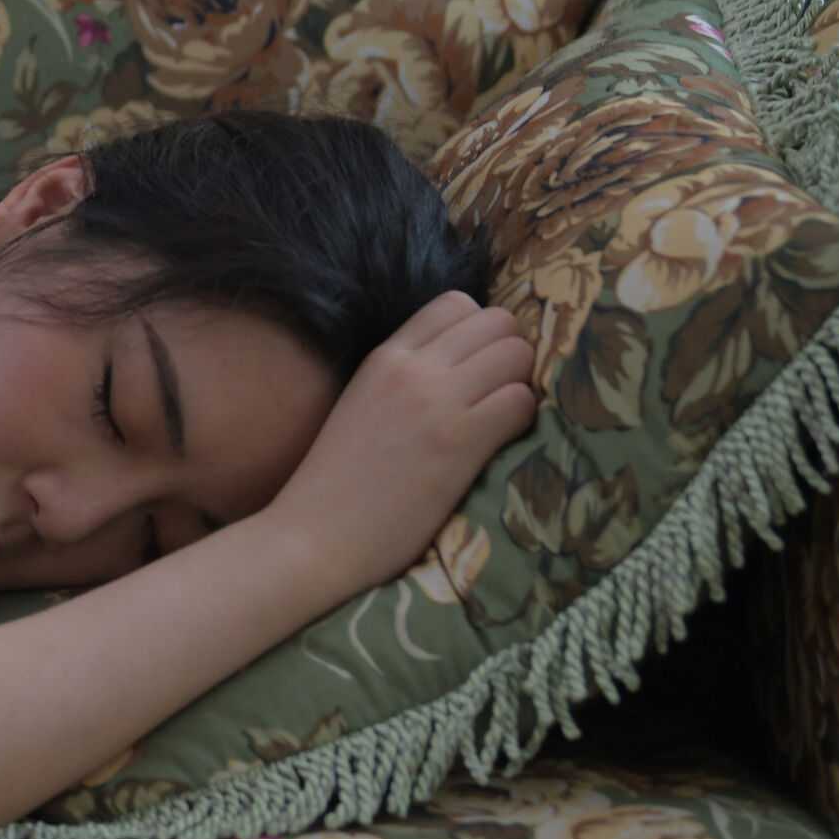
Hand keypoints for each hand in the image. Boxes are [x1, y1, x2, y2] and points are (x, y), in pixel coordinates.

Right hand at [267, 289, 537, 593]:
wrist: (316, 535)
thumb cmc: (337, 482)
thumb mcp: (361, 404)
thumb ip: (402, 377)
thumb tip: (457, 366)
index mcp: (385, 356)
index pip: (455, 302)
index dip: (479, 331)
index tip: (476, 366)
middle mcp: (412, 368)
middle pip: (497, 321)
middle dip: (508, 353)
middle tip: (497, 394)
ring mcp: (437, 402)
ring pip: (516, 354)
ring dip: (520, 383)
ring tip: (501, 418)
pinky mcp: (460, 442)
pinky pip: (520, 401)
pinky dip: (522, 418)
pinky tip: (500, 442)